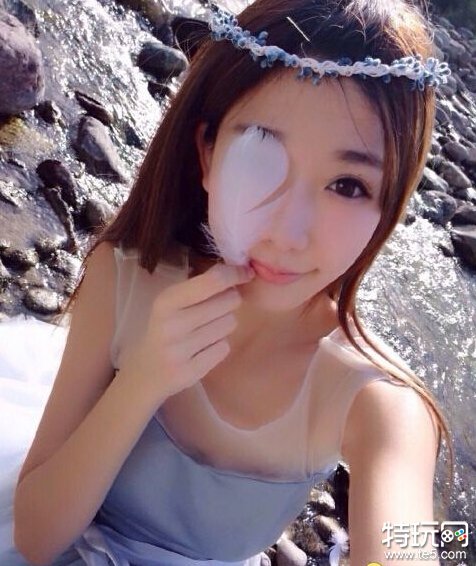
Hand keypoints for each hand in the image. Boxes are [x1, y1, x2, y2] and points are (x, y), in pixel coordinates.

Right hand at [118, 262, 254, 402]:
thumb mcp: (172, 303)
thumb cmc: (165, 329)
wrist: (146, 371)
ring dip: (224, 324)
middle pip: (228, 301)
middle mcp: (172, 324)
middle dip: (229, 301)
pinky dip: (219, 346)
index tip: (245, 273)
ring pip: (229, 324)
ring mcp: (180, 350)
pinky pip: (224, 348)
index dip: (235, 274)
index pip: (213, 281)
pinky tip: (203, 349)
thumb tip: (241, 271)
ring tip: (206, 330)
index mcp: (167, 300)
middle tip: (216, 308)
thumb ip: (201, 286)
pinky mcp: (190, 372)